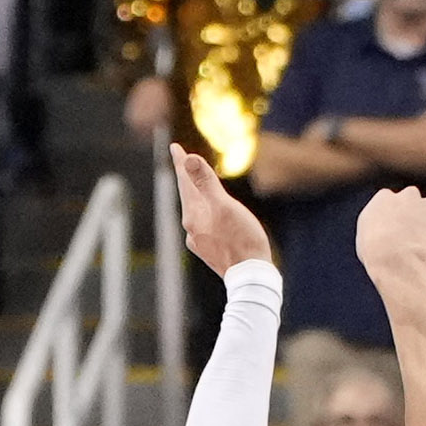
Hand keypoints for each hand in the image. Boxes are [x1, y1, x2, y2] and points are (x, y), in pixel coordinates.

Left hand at [169, 143, 272, 276]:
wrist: (250, 278)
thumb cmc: (242, 240)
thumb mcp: (225, 206)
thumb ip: (206, 182)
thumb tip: (189, 159)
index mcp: (194, 215)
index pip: (185, 182)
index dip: (181, 162)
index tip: (175, 147)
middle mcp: (192, 228)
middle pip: (188, 196)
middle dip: (186, 177)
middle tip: (183, 159)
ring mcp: (200, 241)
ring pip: (196, 211)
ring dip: (196, 196)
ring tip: (196, 185)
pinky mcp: (210, 250)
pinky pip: (204, 224)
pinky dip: (206, 212)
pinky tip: (211, 215)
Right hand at [353, 183, 425, 292]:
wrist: (395, 255)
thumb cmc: (375, 252)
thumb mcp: (365, 240)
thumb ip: (376, 234)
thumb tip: (385, 240)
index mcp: (384, 198)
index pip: (390, 202)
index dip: (394, 217)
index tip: (396, 228)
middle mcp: (407, 196)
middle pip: (413, 203)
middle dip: (414, 216)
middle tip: (415, 236)